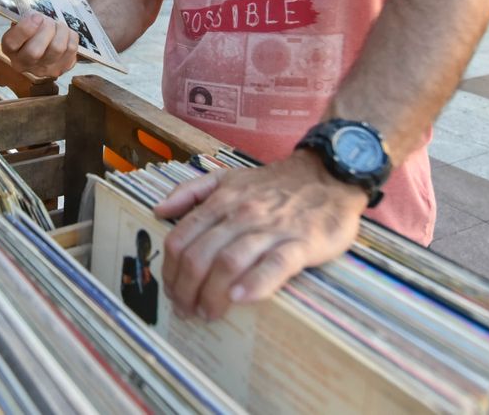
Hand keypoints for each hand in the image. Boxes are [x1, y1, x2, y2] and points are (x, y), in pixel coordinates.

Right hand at [0, 12, 78, 77]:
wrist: (45, 47)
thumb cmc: (31, 32)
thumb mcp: (20, 24)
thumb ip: (24, 20)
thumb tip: (36, 16)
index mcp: (10, 50)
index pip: (11, 43)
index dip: (24, 29)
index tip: (36, 17)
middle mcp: (24, 64)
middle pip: (35, 52)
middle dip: (45, 29)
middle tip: (48, 20)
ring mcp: (45, 69)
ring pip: (57, 48)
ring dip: (60, 30)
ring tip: (57, 25)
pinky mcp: (63, 67)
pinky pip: (71, 49)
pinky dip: (70, 36)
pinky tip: (64, 34)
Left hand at [154, 151, 366, 320]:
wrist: (329, 174)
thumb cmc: (275, 184)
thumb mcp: (228, 177)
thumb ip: (191, 191)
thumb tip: (159, 210)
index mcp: (221, 202)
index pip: (181, 240)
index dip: (170, 271)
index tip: (172, 291)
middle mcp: (241, 215)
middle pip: (199, 256)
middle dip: (186, 290)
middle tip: (187, 310)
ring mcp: (271, 229)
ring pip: (230, 262)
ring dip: (212, 294)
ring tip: (209, 314)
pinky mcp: (302, 243)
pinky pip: (275, 265)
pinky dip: (255, 284)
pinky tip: (240, 299)